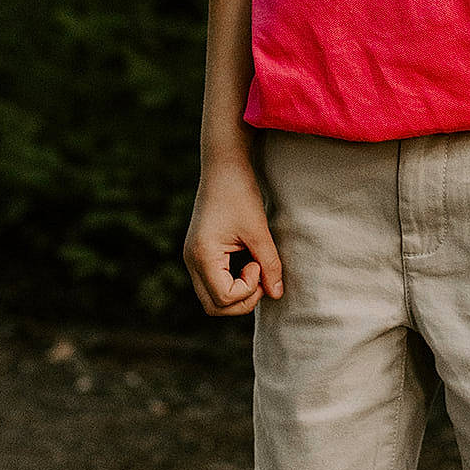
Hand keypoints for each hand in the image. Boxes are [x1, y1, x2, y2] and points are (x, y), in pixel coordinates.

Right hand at [183, 156, 283, 315]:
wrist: (223, 164)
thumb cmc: (240, 192)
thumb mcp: (258, 229)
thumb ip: (270, 264)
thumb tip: (277, 294)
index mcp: (202, 255)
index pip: (224, 298)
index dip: (248, 289)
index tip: (258, 261)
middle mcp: (191, 260)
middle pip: (213, 306)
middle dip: (241, 300)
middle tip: (260, 273)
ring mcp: (193, 257)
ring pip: (212, 297)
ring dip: (237, 291)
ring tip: (255, 265)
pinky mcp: (199, 251)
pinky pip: (213, 281)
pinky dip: (231, 281)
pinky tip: (247, 261)